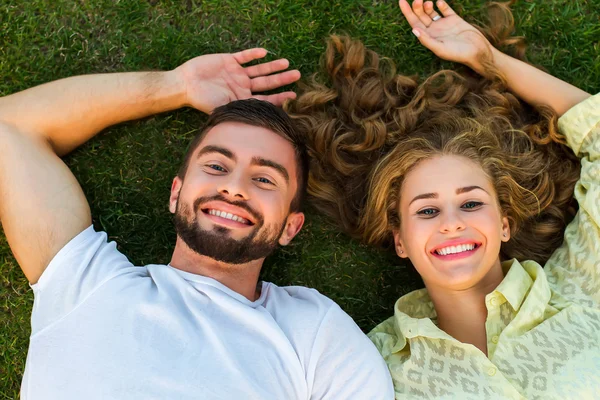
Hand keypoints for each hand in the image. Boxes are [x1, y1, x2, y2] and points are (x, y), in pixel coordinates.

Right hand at [174, 49, 300, 113]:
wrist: (186, 84)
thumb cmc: (202, 100)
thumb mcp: (224, 109)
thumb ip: (241, 111)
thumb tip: (259, 124)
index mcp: (242, 99)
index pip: (265, 99)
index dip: (279, 97)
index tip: (293, 96)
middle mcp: (242, 86)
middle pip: (267, 82)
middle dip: (282, 79)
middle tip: (297, 75)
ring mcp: (236, 73)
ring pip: (259, 69)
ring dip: (272, 66)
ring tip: (286, 63)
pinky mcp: (229, 60)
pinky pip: (244, 56)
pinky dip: (253, 54)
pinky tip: (264, 53)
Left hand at [399, 0, 492, 71]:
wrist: (477, 51)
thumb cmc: (458, 54)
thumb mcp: (440, 49)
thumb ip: (427, 40)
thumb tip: (414, 30)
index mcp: (428, 37)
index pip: (414, 23)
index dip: (407, 13)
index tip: (402, 1)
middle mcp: (434, 30)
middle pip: (421, 15)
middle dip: (417, 7)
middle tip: (418, 0)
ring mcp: (443, 24)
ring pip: (431, 11)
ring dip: (427, 5)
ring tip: (428, 2)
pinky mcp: (454, 19)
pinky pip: (445, 9)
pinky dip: (441, 4)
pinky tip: (439, 2)